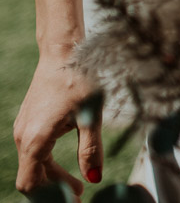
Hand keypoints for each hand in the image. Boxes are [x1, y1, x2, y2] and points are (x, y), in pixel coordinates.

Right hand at [14, 50, 103, 195]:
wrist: (63, 52)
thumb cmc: (79, 79)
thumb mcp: (91, 115)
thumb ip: (91, 149)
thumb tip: (94, 178)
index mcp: (36, 139)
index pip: (31, 184)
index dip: (52, 197)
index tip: (75, 200)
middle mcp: (24, 136)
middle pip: (32, 177)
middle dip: (54, 190)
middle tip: (79, 195)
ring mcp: (24, 129)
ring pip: (33, 165)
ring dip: (52, 177)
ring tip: (77, 184)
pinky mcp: (29, 122)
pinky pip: (34, 152)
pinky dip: (48, 164)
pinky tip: (67, 164)